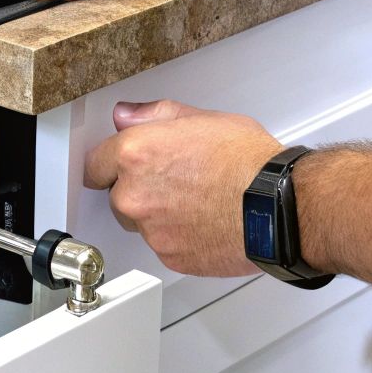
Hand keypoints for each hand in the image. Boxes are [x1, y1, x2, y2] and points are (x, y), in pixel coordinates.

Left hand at [84, 99, 282, 277]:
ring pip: (140, 223)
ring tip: (196, 201)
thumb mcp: (203, 119)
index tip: (116, 167)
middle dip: (139, 189)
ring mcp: (150, 230)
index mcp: (136, 154)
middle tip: (176, 181)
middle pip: (117, 196)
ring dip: (158, 215)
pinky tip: (204, 221)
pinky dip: (178, 238)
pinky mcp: (169, 256)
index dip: (109, 164)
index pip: (94, 164)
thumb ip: (155, 116)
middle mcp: (134, 195)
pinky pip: (163, 245)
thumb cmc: (248, 162)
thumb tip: (127, 116)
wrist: (277, 206)